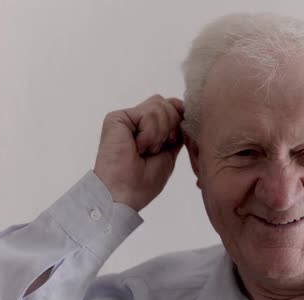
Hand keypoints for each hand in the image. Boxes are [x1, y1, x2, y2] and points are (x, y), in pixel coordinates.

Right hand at [93, 94, 184, 211]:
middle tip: (155, 150)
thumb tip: (186, 109)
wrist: (125, 193)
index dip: (180, 118)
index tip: (173, 141)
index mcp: (150, 128)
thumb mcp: (170, 152)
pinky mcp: (117, 118)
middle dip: (171, 127)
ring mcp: (127, 118)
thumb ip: (176, 130)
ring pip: (160, 105)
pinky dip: (150, 135)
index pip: (173, 106)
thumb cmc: (145, 181)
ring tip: (145, 150)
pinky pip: (148, 113)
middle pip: (168, 103)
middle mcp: (137, 120)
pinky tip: (136, 147)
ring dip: (159, 134)